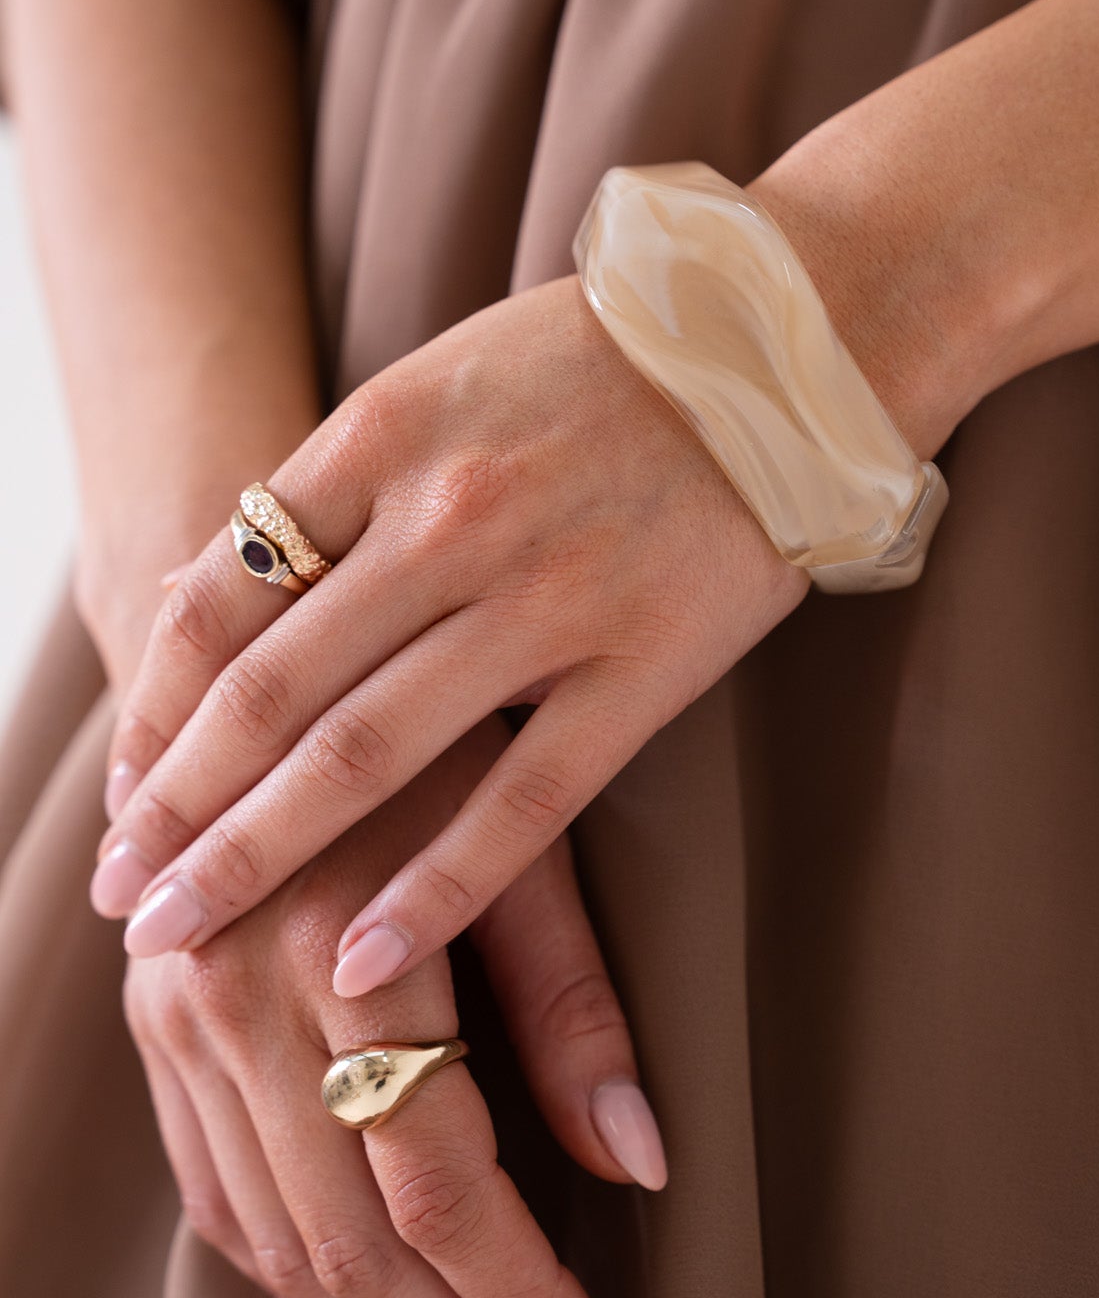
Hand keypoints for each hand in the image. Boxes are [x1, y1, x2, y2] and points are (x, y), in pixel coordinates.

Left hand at [94, 273, 805, 990]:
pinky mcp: (642, 669)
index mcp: (382, 437)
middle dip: (177, 808)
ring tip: (181, 938)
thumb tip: (200, 598)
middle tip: (117, 895)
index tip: (123, 789)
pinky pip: (523, 805)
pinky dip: (434, 890)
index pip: (222, 596)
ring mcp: (547, 600)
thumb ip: (332, 490)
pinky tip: (361, 956)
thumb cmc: (596, 358)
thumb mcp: (437, 382)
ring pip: (371, 757)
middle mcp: (447, 521)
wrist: (782, 340)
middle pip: (270, 694)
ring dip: (261, 858)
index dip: (154, 707)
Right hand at [125, 725, 663, 1297]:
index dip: (526, 1295)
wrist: (274, 646)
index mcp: (337, 944)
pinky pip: (217, 1205)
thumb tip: (643, 1164)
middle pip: (351, 1244)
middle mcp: (232, 997)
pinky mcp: (155, 1033)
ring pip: (276, 1247)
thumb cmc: (433, 727)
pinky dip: (303, 1280)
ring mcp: (175, 1021)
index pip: (440, 1185)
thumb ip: (573, 1004)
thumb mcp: (527, 832)